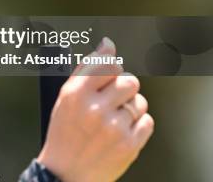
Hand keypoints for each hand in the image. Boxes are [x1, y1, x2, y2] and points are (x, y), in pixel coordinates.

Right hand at [36, 37, 153, 181]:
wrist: (67, 174)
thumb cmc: (65, 132)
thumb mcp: (65, 99)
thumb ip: (86, 69)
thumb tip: (108, 44)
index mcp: (75, 94)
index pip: (108, 63)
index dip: (111, 66)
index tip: (109, 72)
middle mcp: (95, 109)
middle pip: (129, 81)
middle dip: (123, 89)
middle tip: (111, 100)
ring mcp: (114, 128)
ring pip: (139, 102)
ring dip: (130, 108)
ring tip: (113, 119)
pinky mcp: (130, 145)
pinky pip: (146, 121)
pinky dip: (137, 125)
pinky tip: (121, 132)